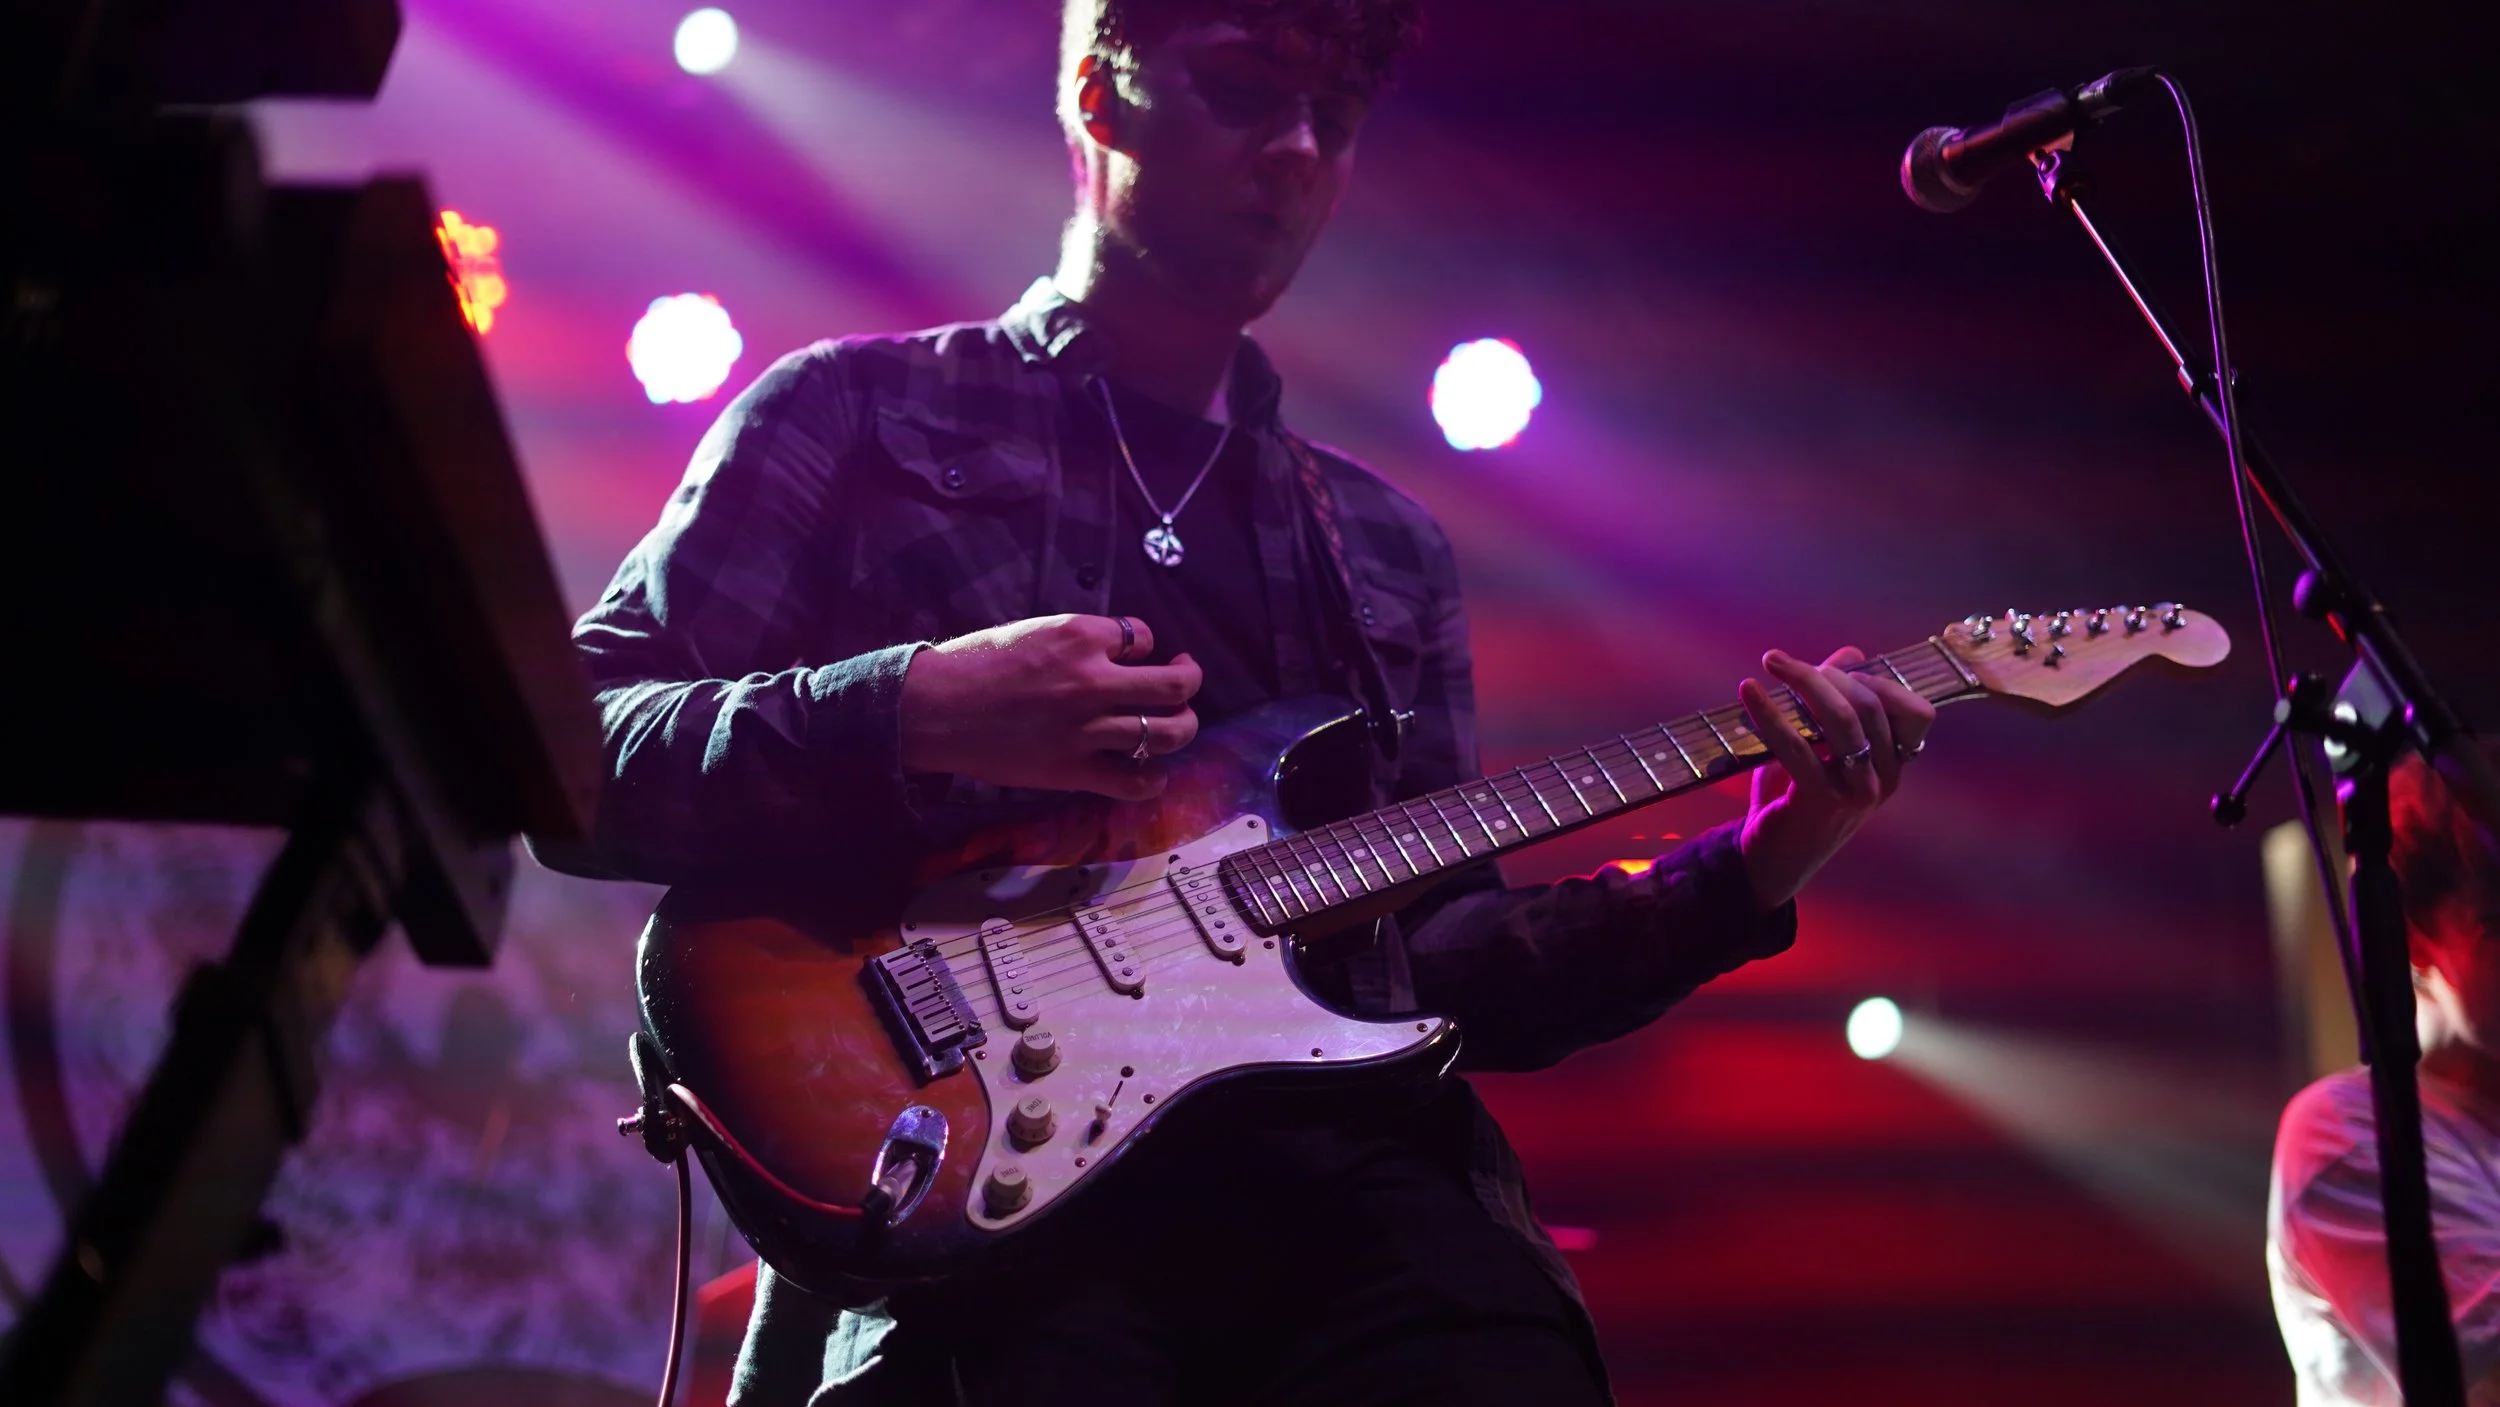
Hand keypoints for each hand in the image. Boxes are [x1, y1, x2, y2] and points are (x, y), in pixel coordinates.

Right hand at [900, 614, 1200, 800]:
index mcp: (1081, 636)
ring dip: (1183, 726)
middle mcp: (1094, 680)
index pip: (1142, 635)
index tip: (1133, 654)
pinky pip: (1135, 781)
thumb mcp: (1033, 631)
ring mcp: (1088, 729)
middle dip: (1189, 680)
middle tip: (1184, 679)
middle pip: (1175, 685)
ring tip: (1179, 723)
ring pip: (1168, 732)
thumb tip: (1119, 653)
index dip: (1143, 645)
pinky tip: (1153, 773)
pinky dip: (1153, 780)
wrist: (936, 710)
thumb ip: (1079, 641)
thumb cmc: (974, 665)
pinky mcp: (1075, 769)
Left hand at [1736, 646, 1936, 912]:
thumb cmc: (1796, 797)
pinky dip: (1769, 712)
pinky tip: (1748, 690)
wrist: (1771, 859)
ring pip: (1841, 719)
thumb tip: (1851, 653)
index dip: (1879, 681)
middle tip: (1782, 662)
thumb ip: (1835, 702)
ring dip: (1803, 681)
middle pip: (1870, 706)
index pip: (1916, 713)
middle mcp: (1886, 780)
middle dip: (1826, 673)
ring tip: (1771, 662)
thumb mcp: (1820, 748)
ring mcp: (1857, 792)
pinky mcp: (1820, 801)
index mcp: (1895, 766)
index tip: (1834, 668)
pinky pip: (1797, 745)